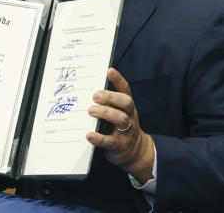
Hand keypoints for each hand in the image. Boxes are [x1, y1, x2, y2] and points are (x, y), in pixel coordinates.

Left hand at [86, 68, 153, 182]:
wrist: (135, 152)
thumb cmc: (120, 128)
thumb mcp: (118, 113)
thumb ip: (108, 104)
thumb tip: (87, 93)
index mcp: (128, 106)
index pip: (125, 90)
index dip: (118, 80)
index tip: (109, 71)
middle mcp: (130, 116)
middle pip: (126, 103)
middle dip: (111, 97)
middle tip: (95, 95)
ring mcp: (126, 131)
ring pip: (121, 119)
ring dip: (106, 113)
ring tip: (91, 110)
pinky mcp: (120, 146)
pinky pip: (110, 141)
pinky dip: (99, 138)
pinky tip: (89, 135)